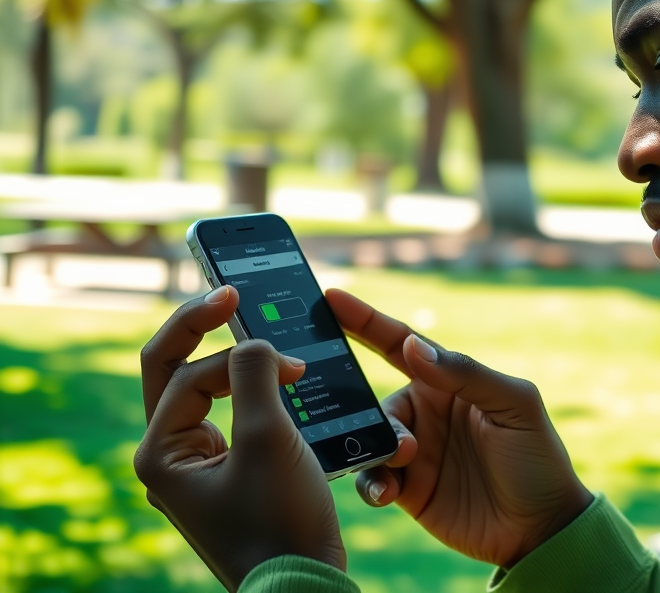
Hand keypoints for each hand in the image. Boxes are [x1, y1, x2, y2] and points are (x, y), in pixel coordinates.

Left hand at [134, 286, 344, 591]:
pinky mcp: (224, 472)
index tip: (293, 360)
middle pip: (171, 370)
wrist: (300, 585)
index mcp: (161, 452)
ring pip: (202, 391)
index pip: (192, 375)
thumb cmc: (280, 520)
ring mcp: (195, 465)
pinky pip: (229, 415)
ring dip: (235, 366)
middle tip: (231, 292)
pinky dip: (252, 393)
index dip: (241, 357)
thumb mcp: (268, 437)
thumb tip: (253, 342)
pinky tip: (279, 383)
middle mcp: (168, 456)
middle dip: (201, 330)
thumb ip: (253, 374)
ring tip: (265, 344)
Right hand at [326, 289, 593, 568]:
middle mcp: (426, 412)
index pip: (400, 344)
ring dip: (374, 446)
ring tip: (405, 460)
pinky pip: (371, 478)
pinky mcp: (407, 490)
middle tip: (401, 434)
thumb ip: (466, 374)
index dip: (365, 321)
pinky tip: (388, 493)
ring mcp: (414, 452)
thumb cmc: (537, 457)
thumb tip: (413, 347)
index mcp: (449, 382)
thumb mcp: (514, 407)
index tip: (331, 299)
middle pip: (374, 397)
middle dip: (369, 408)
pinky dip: (372, 482)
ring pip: (366, 437)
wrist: (542, 528)